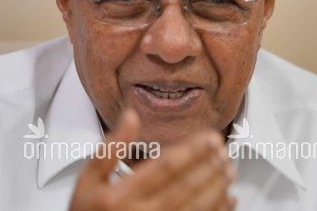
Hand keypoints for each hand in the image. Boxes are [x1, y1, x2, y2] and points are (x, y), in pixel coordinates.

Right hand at [69, 109, 236, 210]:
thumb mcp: (86, 181)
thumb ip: (109, 148)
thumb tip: (131, 116)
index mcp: (121, 195)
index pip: (165, 167)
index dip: (192, 150)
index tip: (210, 137)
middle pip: (185, 187)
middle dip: (209, 166)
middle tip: (224, 150)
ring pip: (196, 208)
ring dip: (217, 187)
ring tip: (229, 169)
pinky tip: (228, 199)